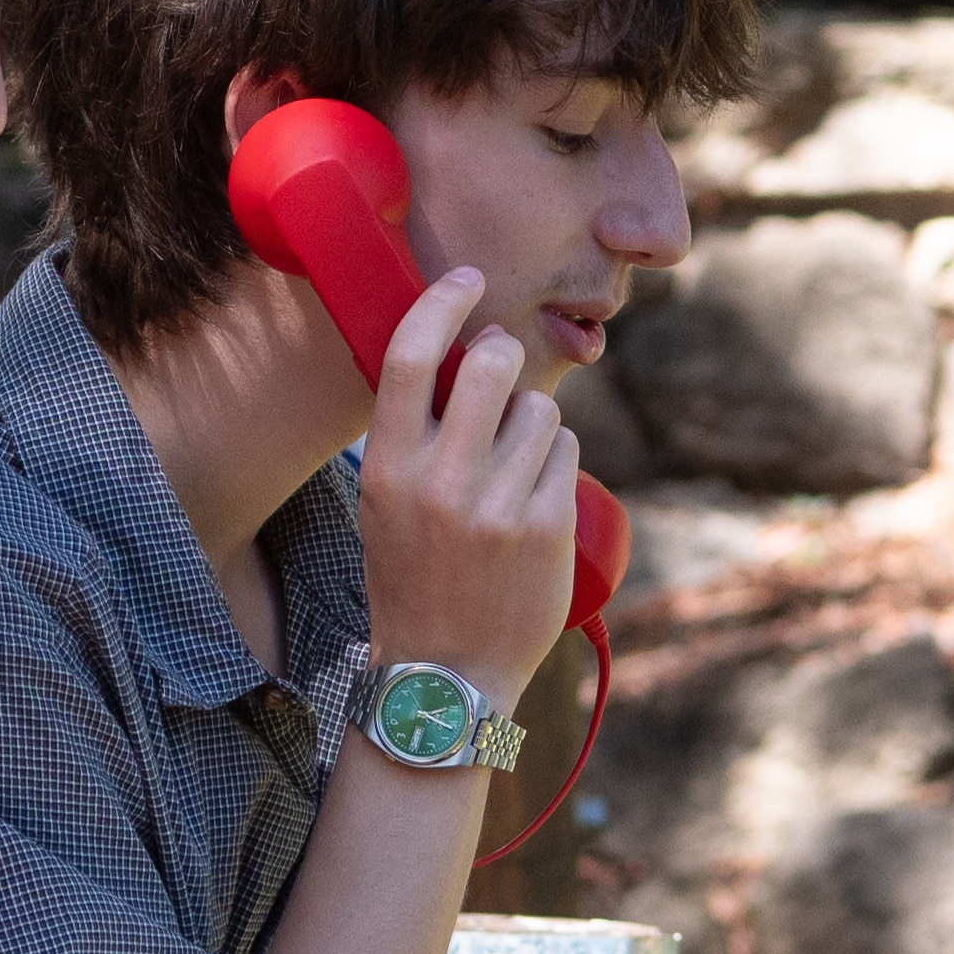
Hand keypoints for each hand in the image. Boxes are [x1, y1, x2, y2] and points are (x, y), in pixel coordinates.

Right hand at [359, 268, 578, 702]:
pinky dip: (556, 462)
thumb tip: (462, 356)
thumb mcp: (386, 504)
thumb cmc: (414, 577)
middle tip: (503, 383)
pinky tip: (537, 497)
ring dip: (536, 423)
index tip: (469, 280)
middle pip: (495, 364)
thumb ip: (414, 437)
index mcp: (387, 467)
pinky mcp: (547, 526)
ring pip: (541, 410)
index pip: (413, 354)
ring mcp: (498, 505)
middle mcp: (441, 480)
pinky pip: (567, 453)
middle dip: (507, 360)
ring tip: (513, 469)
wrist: (445, 673)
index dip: (443, 302)